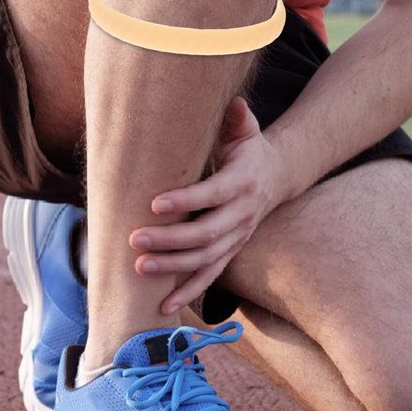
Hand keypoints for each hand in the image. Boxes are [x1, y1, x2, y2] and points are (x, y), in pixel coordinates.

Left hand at [128, 96, 289, 313]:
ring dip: (173, 268)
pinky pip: (210, 276)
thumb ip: (237, 119)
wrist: (276, 177)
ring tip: (139, 267)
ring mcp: (237, 237)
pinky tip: (163, 306)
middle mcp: (242, 214)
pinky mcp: (230, 251)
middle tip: (135, 239)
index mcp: (242, 182)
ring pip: (205, 260)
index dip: (185, 200)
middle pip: (206, 233)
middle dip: (170, 239)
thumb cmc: (249, 150)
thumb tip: (234, 104)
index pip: (212, 194)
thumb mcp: (246, 131)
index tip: (153, 204)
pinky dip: (187, 292)